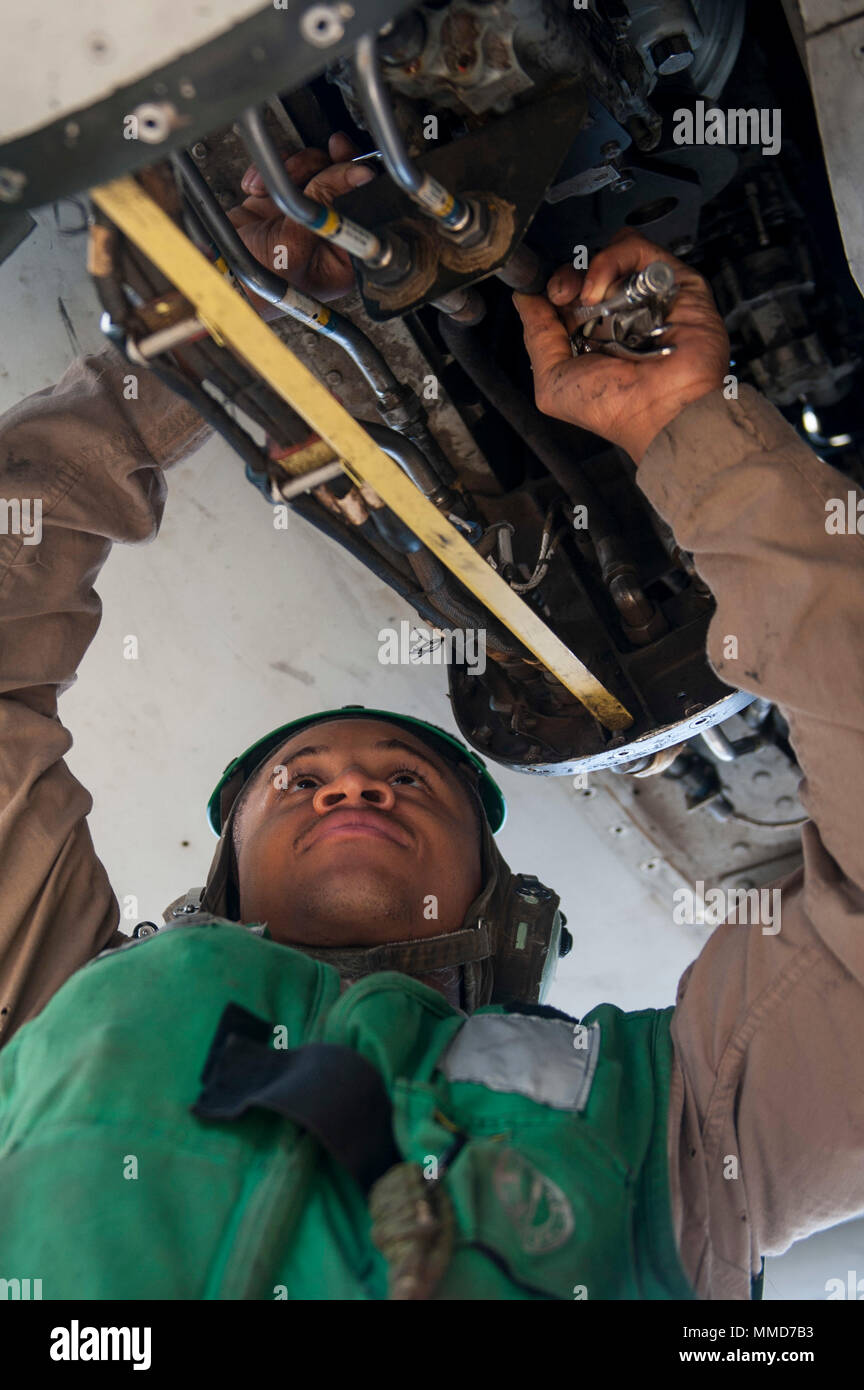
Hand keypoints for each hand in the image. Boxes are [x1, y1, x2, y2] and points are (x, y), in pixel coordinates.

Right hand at [227, 132, 373, 302]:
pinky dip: (267, 173)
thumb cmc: (255, 284)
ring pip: (313, 167)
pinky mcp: (281, 202)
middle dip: (314, 169)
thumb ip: (324, 205)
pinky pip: (285, 169)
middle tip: (298, 169)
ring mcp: (303, 215)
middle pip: (339, 179)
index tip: (341, 157)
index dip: (353, 176)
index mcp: (343, 256)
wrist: (214, 275)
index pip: (362, 205)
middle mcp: (327, 233)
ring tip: (265, 191)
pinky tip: (254, 191)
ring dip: (288, 171)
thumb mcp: (293, 244)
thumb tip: (360, 175)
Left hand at [512, 229, 729, 461]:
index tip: (544, 298)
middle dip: (566, 277)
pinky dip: (610, 260)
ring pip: (610, 254)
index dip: (552, 289)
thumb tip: (524, 299)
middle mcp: (620, 315)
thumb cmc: (614, 408)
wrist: (660, 409)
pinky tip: (601, 291)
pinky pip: (636, 247)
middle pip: (587, 270)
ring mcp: (645, 296)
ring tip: (587, 298)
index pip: (568, 294)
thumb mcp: (552, 380)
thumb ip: (537, 336)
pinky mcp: (671, 279)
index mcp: (594, 337)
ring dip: (588, 270)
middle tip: (561, 295)